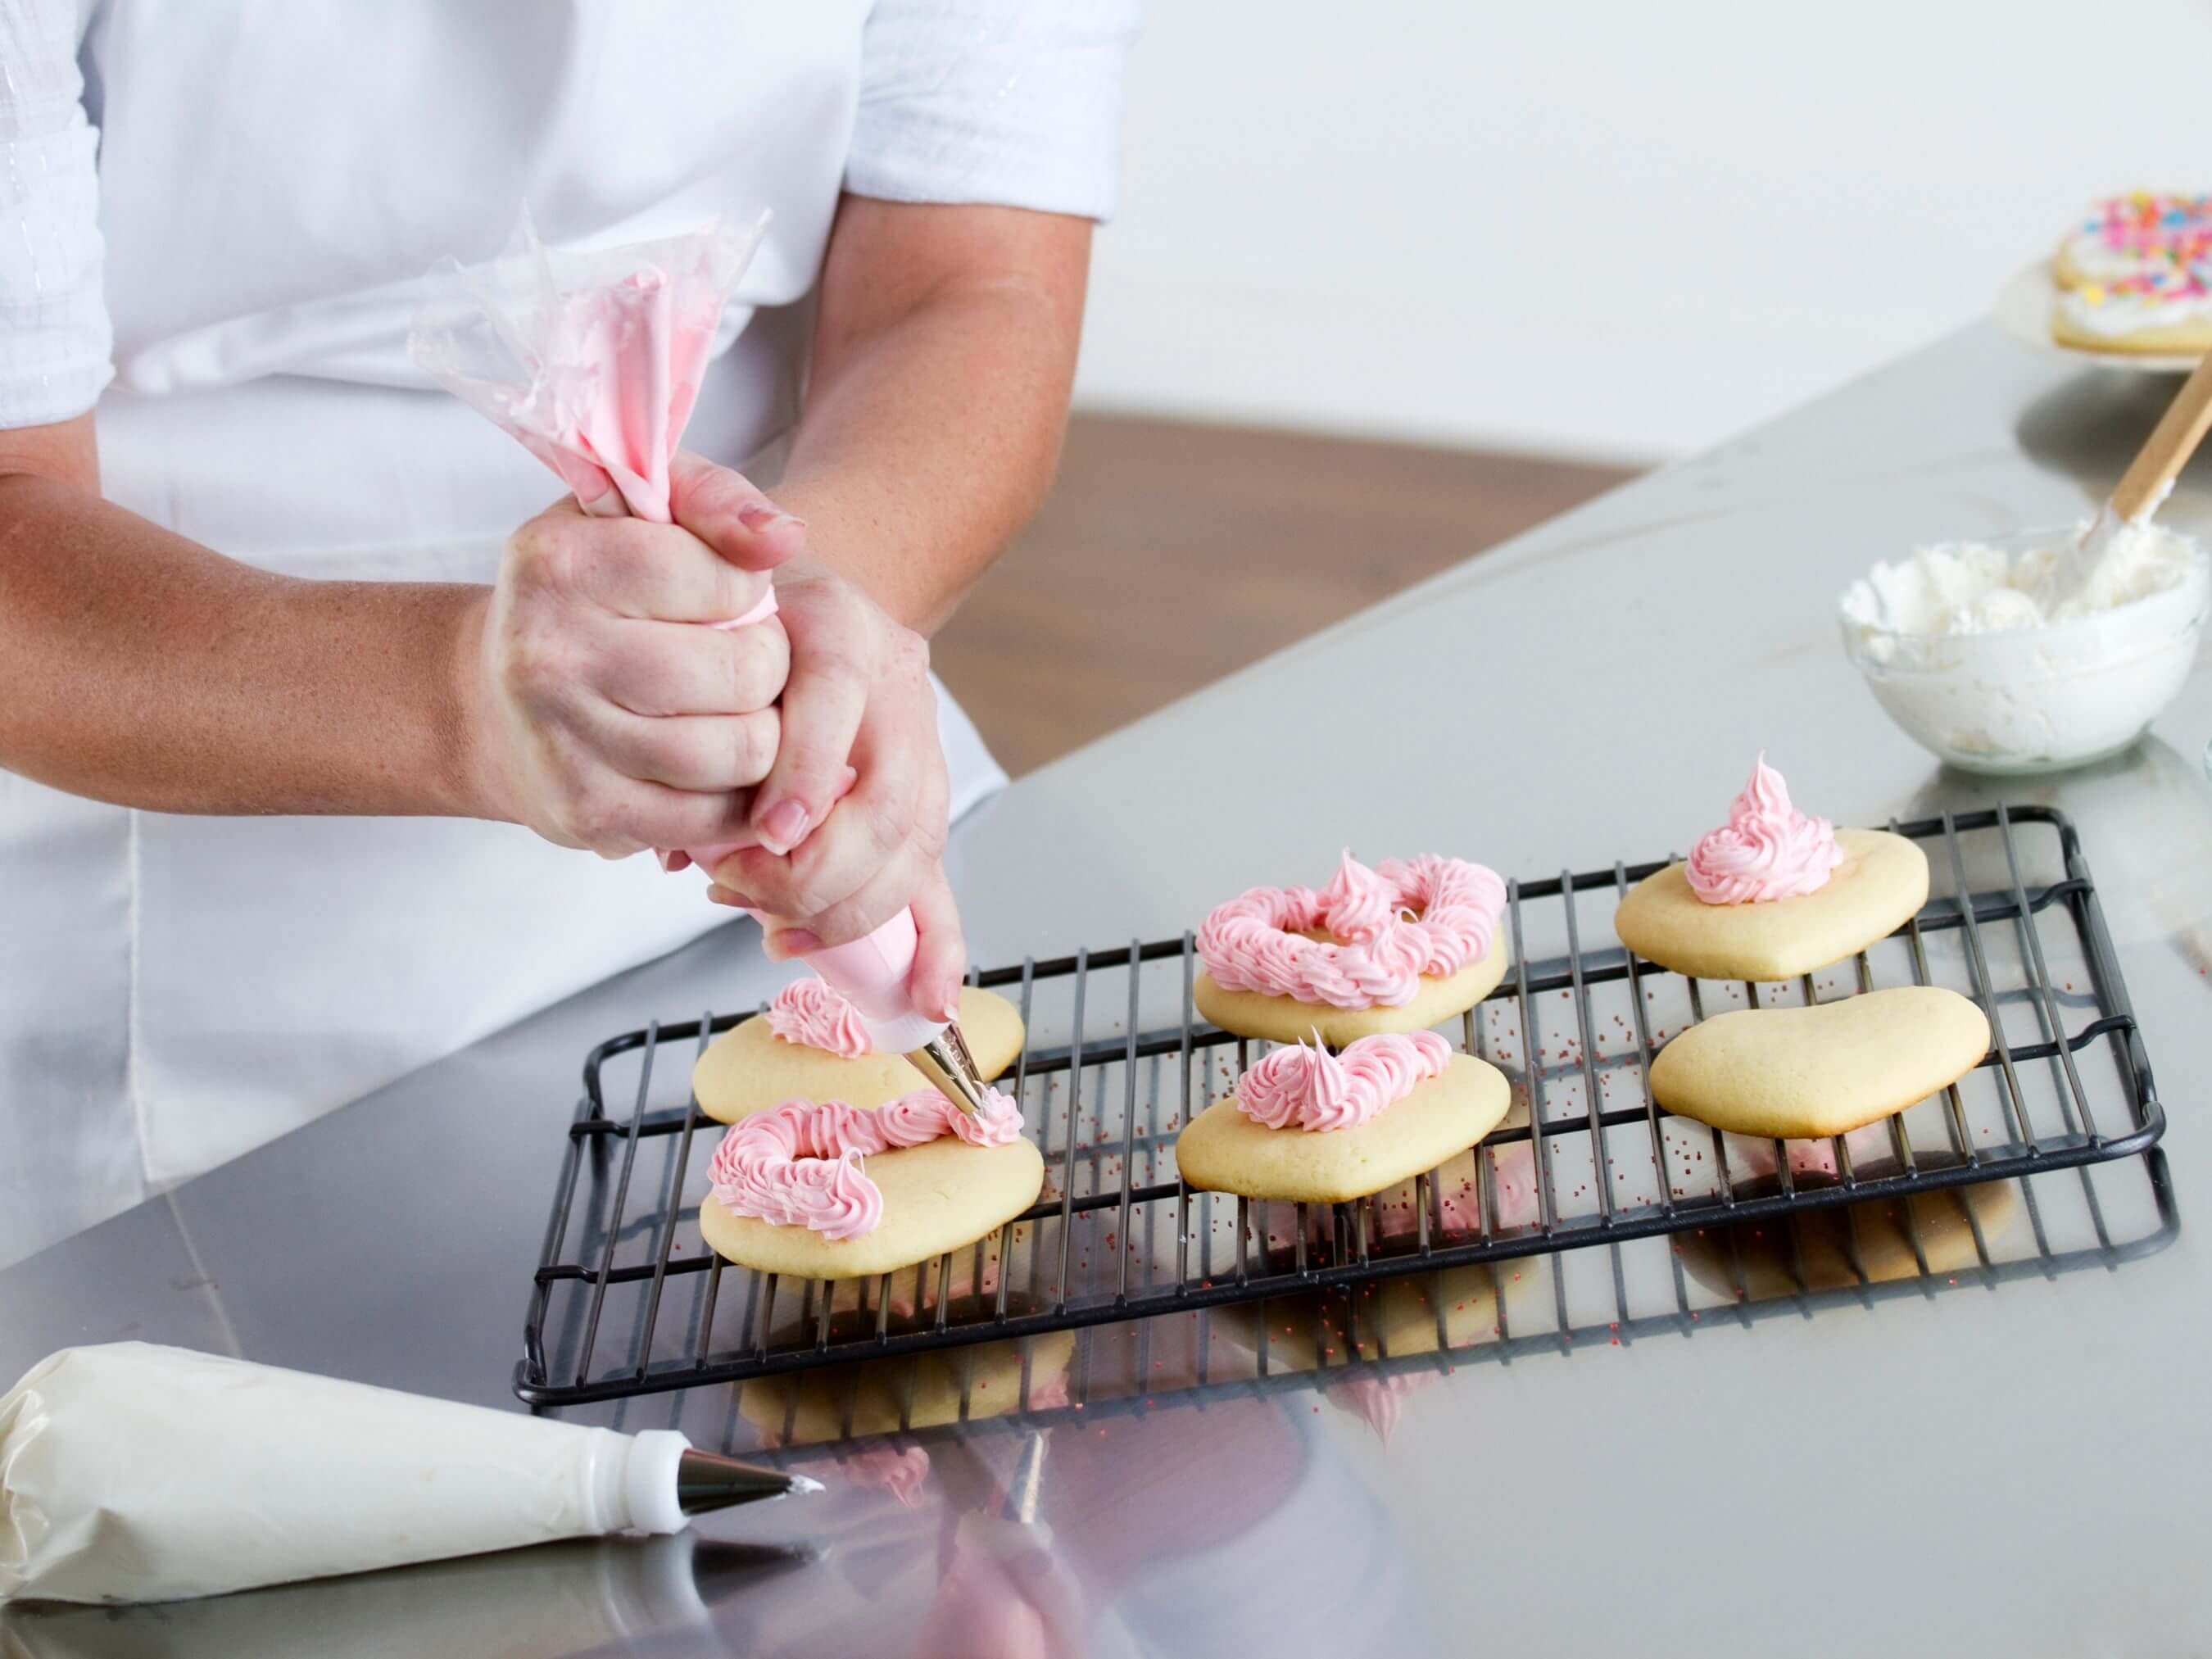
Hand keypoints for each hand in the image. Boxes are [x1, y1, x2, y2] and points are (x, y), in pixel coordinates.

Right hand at [462, 455, 807, 855]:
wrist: (499, 703)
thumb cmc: (592, 593)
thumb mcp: (639, 513)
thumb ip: (716, 500)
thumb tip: (783, 537)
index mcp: (562, 564)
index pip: (731, 580)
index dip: (749, 590)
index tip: (721, 594)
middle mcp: (549, 654)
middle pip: (748, 672)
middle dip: (766, 663)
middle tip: (737, 656)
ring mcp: (564, 742)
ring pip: (745, 751)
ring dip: (760, 731)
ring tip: (728, 707)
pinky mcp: (590, 815)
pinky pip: (720, 816)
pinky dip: (736, 793)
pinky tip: (711, 761)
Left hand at [699, 555, 965, 1022]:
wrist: (780, 605)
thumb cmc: (728, 634)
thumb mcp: (702, 646)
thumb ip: (693, 722)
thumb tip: (684, 852)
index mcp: (838, 624)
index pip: (836, 697)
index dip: (802, 773)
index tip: (758, 834)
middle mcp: (895, 681)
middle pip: (890, 797)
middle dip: (817, 870)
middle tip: (740, 889)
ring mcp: (920, 742)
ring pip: (915, 847)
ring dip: (846, 910)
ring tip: (776, 930)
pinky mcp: (925, 799)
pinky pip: (939, 878)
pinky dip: (937, 946)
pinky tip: (927, 997)